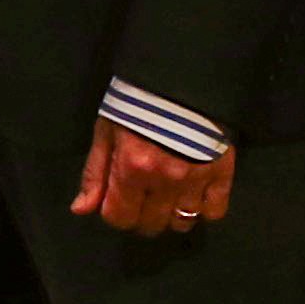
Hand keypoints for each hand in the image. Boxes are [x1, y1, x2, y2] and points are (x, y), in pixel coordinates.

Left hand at [74, 117, 236, 239]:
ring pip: (183, 222)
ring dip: (172, 216)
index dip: (114, 212)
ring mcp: (196, 180)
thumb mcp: (106, 132)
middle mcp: (164, 181)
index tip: (117, 200)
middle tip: (142, 199)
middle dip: (141, 217)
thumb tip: (81, 210)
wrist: (182, 78)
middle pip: (150, 225)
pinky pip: (215, 212)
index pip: (119, 217)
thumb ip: (94, 173)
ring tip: (168, 198)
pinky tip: (195, 196)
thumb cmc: (135, 103)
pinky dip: (204, 210)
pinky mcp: (223, 173)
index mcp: (131, 169)